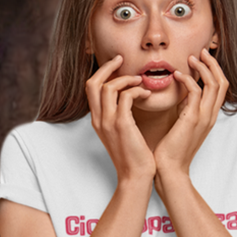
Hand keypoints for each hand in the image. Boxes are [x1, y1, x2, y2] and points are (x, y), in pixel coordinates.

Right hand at [86, 55, 155, 184]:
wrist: (135, 177)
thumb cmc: (134, 156)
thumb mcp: (121, 133)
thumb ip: (120, 116)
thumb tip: (128, 98)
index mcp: (98, 120)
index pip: (91, 88)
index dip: (102, 73)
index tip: (117, 65)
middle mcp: (99, 119)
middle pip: (92, 83)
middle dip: (107, 67)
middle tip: (121, 59)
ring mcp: (108, 122)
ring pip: (108, 87)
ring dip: (125, 79)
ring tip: (139, 80)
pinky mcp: (121, 125)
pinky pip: (125, 96)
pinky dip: (136, 90)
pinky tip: (146, 94)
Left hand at [153, 49, 227, 192]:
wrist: (170, 170)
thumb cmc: (171, 150)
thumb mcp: (181, 126)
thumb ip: (185, 110)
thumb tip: (180, 96)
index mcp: (209, 117)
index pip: (220, 88)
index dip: (213, 70)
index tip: (202, 59)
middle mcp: (211, 116)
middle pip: (222, 82)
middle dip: (213, 64)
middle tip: (200, 52)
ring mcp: (204, 117)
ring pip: (214, 84)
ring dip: (203, 68)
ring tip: (191, 58)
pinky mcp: (193, 119)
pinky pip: (196, 93)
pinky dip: (188, 80)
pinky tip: (177, 74)